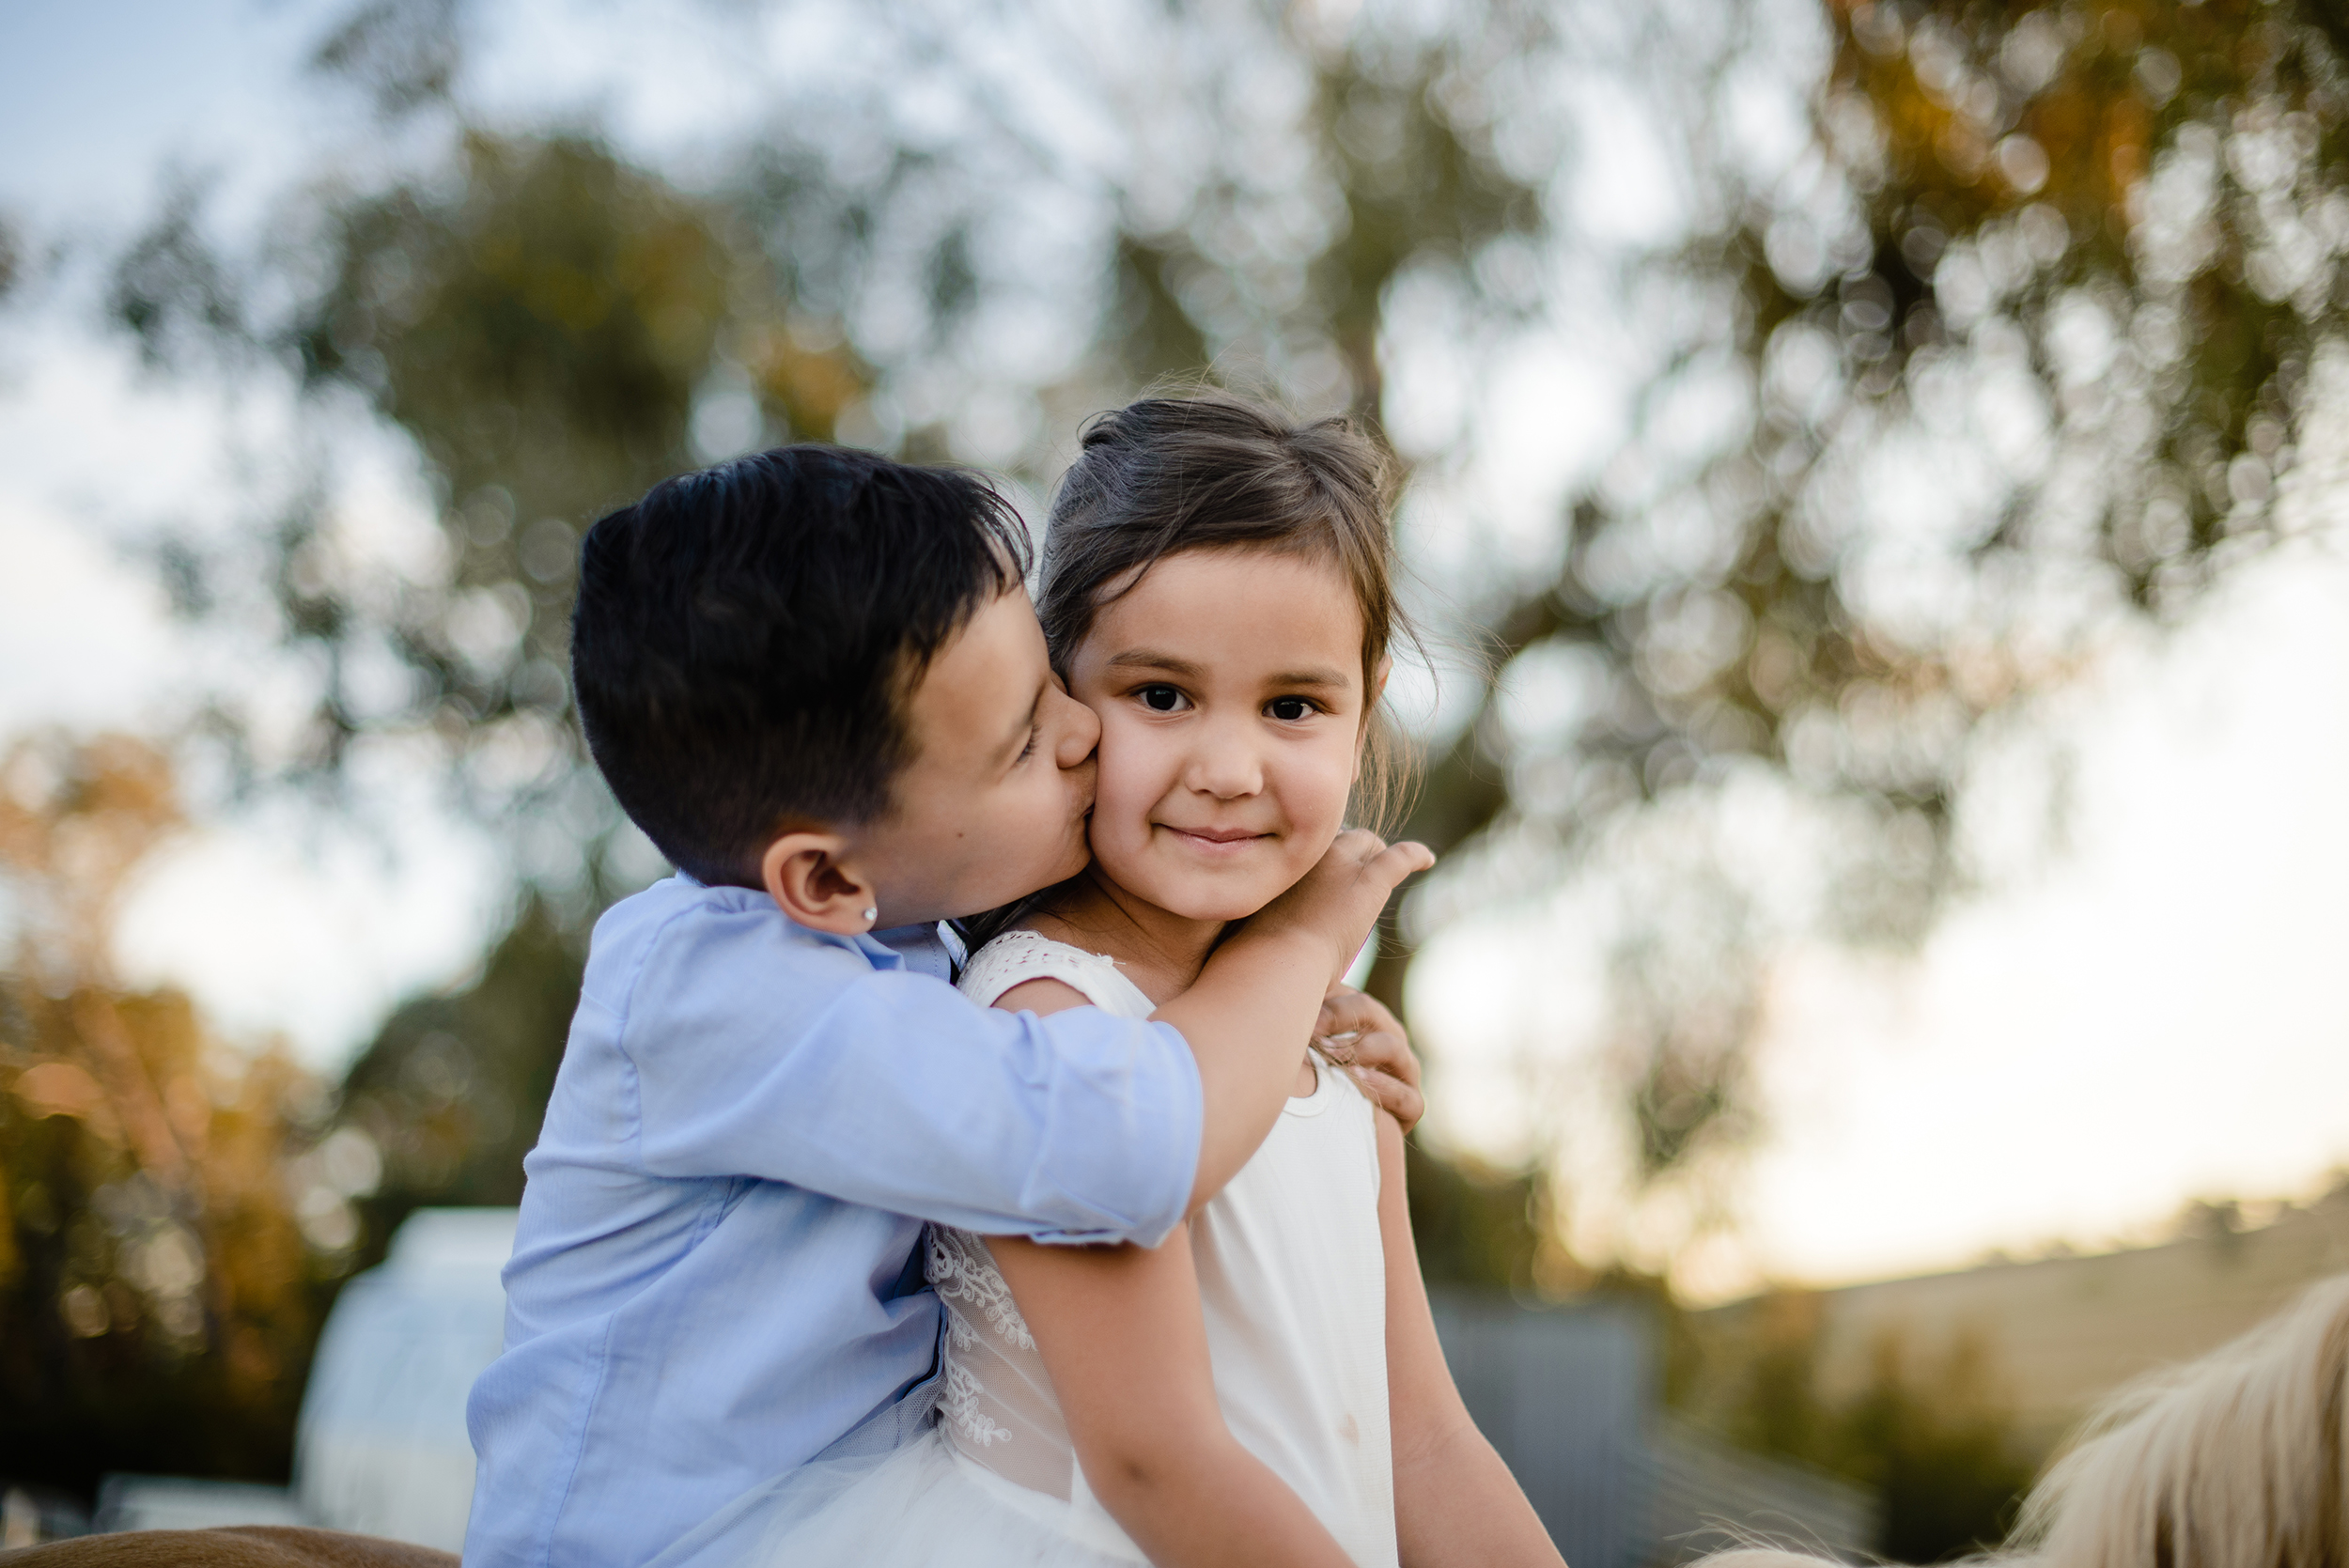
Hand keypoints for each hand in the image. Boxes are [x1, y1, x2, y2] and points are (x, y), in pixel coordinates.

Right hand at [1245, 829, 1434, 985]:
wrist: (1275, 959)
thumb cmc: (1253, 953)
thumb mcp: (1247, 924)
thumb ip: (1254, 917)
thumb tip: (1244, 937)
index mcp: (1281, 859)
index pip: (1308, 843)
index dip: (1318, 857)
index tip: (1319, 874)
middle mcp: (1311, 850)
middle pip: (1337, 836)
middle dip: (1347, 851)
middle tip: (1351, 873)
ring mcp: (1342, 862)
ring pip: (1367, 843)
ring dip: (1375, 855)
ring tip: (1384, 869)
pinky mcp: (1371, 881)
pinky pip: (1399, 857)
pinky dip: (1415, 856)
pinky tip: (1427, 859)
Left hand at [1314, 986, 1422, 1133]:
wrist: (1341, 1133)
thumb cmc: (1319, 1084)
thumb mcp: (1312, 1050)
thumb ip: (1308, 1025)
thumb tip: (1287, 999)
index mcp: (1370, 1021)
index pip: (1354, 999)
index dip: (1329, 1006)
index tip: (1301, 1019)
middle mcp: (1391, 1040)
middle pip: (1373, 1014)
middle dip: (1340, 1019)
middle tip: (1311, 1033)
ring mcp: (1405, 1072)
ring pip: (1393, 1047)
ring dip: (1360, 1048)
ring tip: (1331, 1056)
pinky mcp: (1412, 1106)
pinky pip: (1406, 1093)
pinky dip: (1382, 1085)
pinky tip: (1356, 1079)